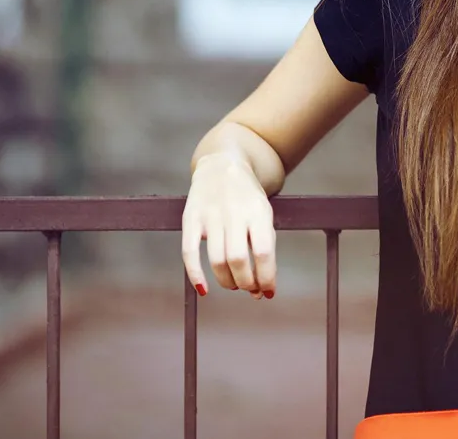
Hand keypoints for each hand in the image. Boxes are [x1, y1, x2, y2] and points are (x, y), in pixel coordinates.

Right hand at [181, 151, 277, 299]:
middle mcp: (234, 213)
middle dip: (246, 282)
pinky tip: (204, 289)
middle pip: (238, 259)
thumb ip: (264, 248)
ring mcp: (210, 215)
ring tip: (233, 284)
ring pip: (217, 260)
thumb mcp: (264, 215)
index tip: (268, 293)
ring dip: (227, 281)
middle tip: (249, 288)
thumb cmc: (247, 200)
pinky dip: (195, 274)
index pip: (264, 252)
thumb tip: (263, 289)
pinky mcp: (190, 218)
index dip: (267, 278)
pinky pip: (189, 252)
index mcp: (258, 212)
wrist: (223, 165)